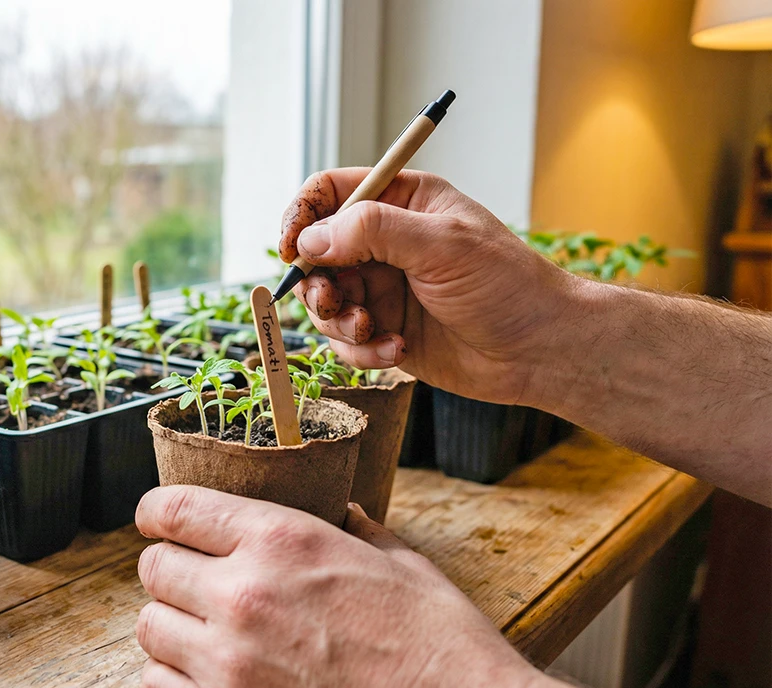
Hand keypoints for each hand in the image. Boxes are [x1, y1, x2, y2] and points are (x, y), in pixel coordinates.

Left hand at [134, 485, 539, 687]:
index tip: (157, 519)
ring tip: (202, 632)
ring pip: (150, 627)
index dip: (157, 512)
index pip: (175, 509)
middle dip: (171, 570)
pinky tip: (202, 678)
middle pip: (154, 568)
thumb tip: (338, 510)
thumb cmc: (441, 645)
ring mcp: (229, 662)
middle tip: (193, 582)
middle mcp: (243, 593)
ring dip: (171, 625)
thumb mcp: (400, 561)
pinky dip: (171, 681)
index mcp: (281, 540)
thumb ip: (352, 528)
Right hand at [277, 168, 582, 405]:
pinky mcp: (384, 331)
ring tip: (371, 329)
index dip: (302, 216)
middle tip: (331, 302)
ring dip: (338, 322)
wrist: (539, 351)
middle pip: (316, 253)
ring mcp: (383, 288)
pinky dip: (360, 350)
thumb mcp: (442, 245)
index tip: (289, 248)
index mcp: (403, 202)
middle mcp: (387, 243)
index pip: (331, 193)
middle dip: (317, 282)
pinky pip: (344, 341)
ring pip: (325, 302)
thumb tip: (310, 238)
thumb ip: (373, 232)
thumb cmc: (507, 285)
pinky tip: (396, 352)